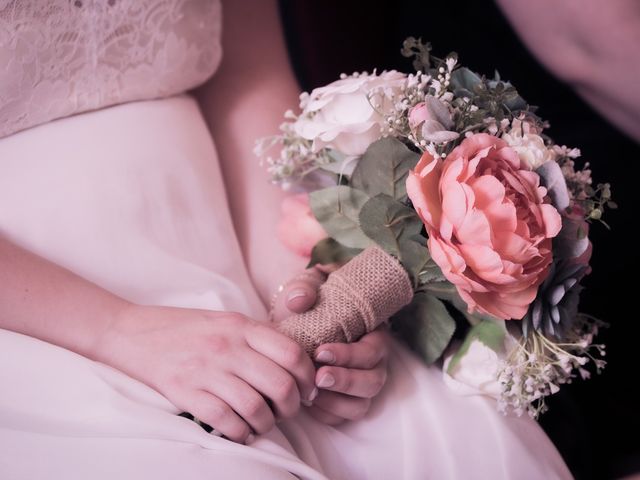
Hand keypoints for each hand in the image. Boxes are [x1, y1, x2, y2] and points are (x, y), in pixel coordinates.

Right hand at [95, 304, 316, 442]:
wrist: (129, 332)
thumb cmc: (181, 327)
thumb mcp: (224, 320)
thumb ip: (256, 335)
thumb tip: (293, 359)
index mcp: (240, 326)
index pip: (292, 353)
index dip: (308, 377)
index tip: (307, 390)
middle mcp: (227, 347)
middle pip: (280, 385)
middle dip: (292, 407)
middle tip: (287, 411)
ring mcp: (205, 370)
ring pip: (256, 408)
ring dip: (266, 424)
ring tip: (262, 424)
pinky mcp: (184, 393)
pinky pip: (225, 422)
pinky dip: (239, 433)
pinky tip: (239, 432)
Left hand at [273, 267, 389, 424]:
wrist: (294, 318)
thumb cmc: (309, 300)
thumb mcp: (307, 286)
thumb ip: (304, 287)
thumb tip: (299, 300)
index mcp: (372, 332)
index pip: (373, 350)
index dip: (350, 355)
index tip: (320, 352)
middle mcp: (373, 362)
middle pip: (374, 381)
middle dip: (346, 381)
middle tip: (318, 377)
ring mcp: (361, 383)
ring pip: (362, 403)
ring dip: (337, 402)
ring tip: (310, 393)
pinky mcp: (346, 400)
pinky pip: (345, 417)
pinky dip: (328, 414)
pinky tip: (307, 403)